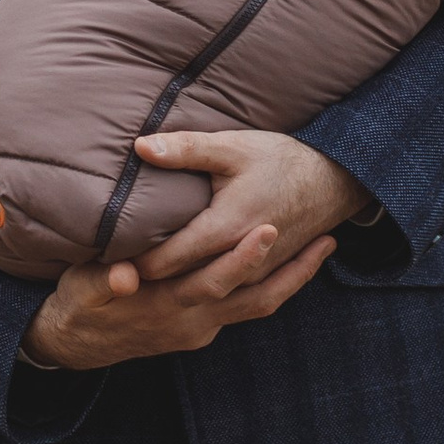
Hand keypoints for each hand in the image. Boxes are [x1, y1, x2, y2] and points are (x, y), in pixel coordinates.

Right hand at [19, 133, 366, 375]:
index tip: (268, 230)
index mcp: (165, 303)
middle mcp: (190, 320)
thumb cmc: (81, 300)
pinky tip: (291, 263)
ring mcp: (200, 329)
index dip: (242, 258)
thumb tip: (125, 278)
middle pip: (250, 296)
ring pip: (257, 306)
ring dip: (294, 280)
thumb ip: (105, 279)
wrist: (76, 343)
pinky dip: (273, 288)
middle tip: (323, 239)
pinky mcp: (202, 331)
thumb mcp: (84, 286)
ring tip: (325, 248)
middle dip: (288, 268)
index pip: (213, 280)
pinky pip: (246, 310)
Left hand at [124, 130, 372, 284]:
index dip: (134, 262)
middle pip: (180, 284)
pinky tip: (179, 286)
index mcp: (225, 230)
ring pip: (204, 296)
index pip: (166, 260)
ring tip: (140, 286)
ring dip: (175, 292)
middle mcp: (240, 262)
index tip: (109, 255)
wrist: (333, 182)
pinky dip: (202, 292)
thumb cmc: (281, 160)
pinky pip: (227, 296)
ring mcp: (254, 275)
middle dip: (149, 283)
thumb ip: (186, 149)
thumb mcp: (233, 147)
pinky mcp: (264, 278)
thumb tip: (141, 147)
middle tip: (115, 275)